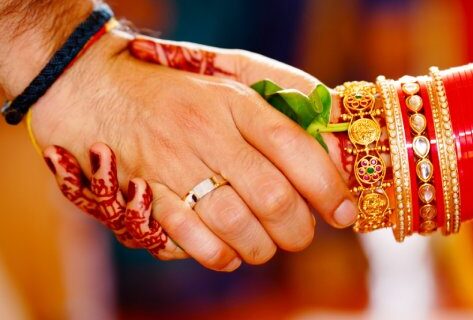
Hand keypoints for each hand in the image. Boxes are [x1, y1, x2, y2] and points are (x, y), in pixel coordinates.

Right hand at [34, 31, 354, 270]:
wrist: (98, 92)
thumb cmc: (180, 90)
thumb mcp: (234, 76)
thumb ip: (287, 98)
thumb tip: (333, 142)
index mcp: (234, 103)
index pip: (294, 146)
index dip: (328, 186)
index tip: (344, 211)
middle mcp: (207, 134)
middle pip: (272, 197)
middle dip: (300, 229)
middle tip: (303, 233)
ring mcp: (174, 167)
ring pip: (237, 225)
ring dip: (264, 247)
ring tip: (268, 244)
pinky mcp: (147, 196)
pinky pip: (195, 242)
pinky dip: (223, 257)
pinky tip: (231, 251)